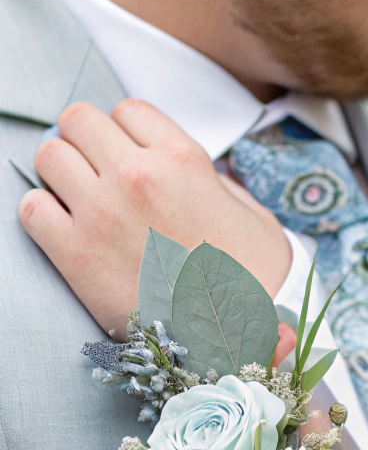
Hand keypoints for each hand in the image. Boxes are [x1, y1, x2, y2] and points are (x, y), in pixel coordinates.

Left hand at [18, 99, 292, 338]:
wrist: (236, 339)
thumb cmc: (253, 280)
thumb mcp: (256, 216)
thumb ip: (218, 182)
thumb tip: (190, 173)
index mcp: (183, 160)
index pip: (128, 110)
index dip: (128, 133)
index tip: (132, 157)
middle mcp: (138, 176)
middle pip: (78, 120)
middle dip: (86, 142)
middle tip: (99, 173)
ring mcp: (102, 212)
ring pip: (48, 154)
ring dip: (62, 173)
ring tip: (82, 200)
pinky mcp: (75, 253)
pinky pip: (31, 207)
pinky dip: (44, 214)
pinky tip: (68, 230)